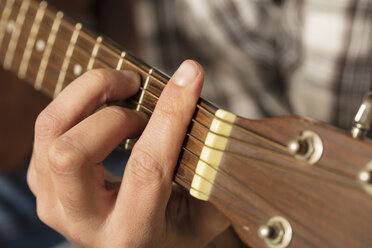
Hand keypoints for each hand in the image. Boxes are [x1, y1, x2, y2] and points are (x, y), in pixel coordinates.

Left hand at [27, 60, 230, 247]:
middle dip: (114, 113)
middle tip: (143, 97)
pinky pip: (48, 125)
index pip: (147, 166)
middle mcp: (83, 222)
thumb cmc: (177, 226)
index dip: (170, 115)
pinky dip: (77, 101)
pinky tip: (106, 103)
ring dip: (89, 94)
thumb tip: (218, 119)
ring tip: (125, 87)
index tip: (190, 76)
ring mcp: (54, 201)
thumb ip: (213, 172)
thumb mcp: (205, 212)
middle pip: (72, 153)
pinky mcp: (42, 179)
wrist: (140, 242)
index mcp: (132, 233)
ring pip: (50, 130)